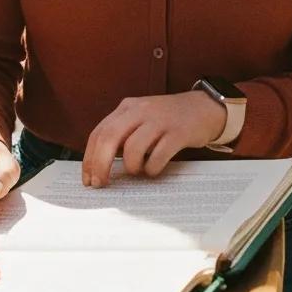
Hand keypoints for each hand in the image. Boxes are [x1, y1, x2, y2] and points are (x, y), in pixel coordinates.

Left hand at [82, 91, 225, 187]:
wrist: (203, 107)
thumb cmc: (166, 119)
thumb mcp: (140, 118)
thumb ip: (122, 134)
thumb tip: (100, 165)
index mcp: (127, 107)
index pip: (99, 132)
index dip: (90, 158)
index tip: (88, 179)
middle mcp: (140, 110)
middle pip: (110, 138)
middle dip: (101, 165)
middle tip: (101, 184)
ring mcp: (159, 120)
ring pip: (133, 148)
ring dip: (131, 167)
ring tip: (138, 170)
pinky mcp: (178, 132)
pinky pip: (158, 155)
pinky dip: (152, 169)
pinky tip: (154, 169)